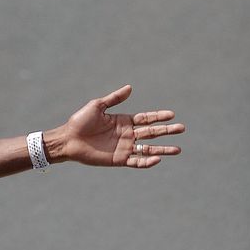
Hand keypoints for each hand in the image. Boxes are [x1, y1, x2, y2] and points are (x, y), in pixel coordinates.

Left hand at [56, 85, 183, 167]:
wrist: (67, 140)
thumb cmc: (79, 122)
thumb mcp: (97, 106)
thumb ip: (114, 99)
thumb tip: (130, 87)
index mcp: (123, 121)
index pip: (146, 119)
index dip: (159, 117)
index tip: (172, 115)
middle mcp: (127, 134)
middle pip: (152, 133)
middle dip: (167, 131)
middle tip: (182, 128)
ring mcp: (123, 148)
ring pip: (148, 149)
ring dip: (163, 149)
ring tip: (178, 150)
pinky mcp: (118, 160)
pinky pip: (136, 162)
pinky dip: (147, 162)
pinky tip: (158, 159)